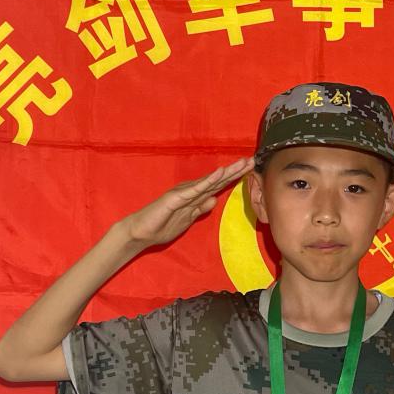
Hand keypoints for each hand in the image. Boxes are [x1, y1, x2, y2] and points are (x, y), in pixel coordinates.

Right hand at [119, 156, 254, 246]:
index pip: (218, 186)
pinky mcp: (176, 198)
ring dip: (227, 172)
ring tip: (242, 163)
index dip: (234, 177)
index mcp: (195, 196)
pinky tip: (219, 173)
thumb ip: (200, 209)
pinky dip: (208, 180)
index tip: (250, 170)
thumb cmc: (162, 226)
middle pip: (218, 180)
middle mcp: (191, 191)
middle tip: (253, 160)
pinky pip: (195, 189)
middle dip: (236, 171)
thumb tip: (213, 200)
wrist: (140, 233)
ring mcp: (184, 193)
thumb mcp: (187, 219)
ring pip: (210, 181)